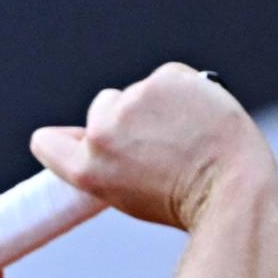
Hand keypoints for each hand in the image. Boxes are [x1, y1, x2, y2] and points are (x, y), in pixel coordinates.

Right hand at [30, 62, 273, 229]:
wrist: (229, 187)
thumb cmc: (182, 200)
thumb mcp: (123, 193)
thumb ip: (98, 163)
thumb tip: (79, 137)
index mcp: (85, 169)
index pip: (47, 143)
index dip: (61, 140)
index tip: (77, 142)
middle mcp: (101, 134)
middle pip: (101, 107)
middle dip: (124, 118)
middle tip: (159, 145)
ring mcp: (132, 103)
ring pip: (136, 91)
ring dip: (156, 104)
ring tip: (185, 133)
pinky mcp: (163, 80)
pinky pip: (168, 77)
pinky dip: (184, 90)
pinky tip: (199, 114)